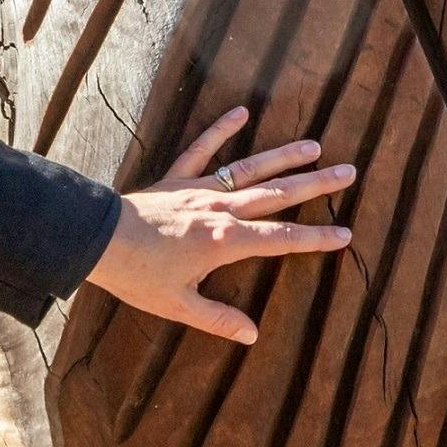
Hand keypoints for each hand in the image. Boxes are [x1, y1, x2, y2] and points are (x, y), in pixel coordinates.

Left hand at [89, 106, 356, 341]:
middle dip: (317, 184)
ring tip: (315, 145)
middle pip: (279, 194)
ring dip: (285, 156)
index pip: (283, 239)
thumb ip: (219, 319)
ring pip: (252, 168)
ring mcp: (201, 189)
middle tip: (349, 172)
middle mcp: (222, 209)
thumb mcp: (179, 306)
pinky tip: (242, 111)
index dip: (316, 238)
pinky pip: (202, 149)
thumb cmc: (137, 276)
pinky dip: (221, 129)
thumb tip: (252, 335)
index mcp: (227, 241)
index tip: (345, 234)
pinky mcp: (177, 178)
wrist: (97, 240)